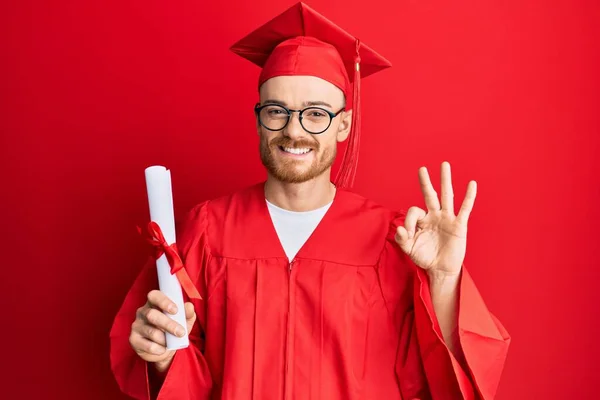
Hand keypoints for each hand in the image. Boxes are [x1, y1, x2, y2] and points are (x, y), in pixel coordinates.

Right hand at [129, 290, 196, 372]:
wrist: (165, 351)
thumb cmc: (174, 330)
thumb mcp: (184, 321)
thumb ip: (188, 313)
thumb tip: (189, 306)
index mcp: (154, 303)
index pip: (154, 296)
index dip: (163, 301)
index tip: (175, 310)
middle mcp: (143, 312)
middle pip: (152, 314)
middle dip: (168, 324)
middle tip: (180, 332)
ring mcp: (136, 325)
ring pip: (151, 331)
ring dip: (165, 339)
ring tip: (171, 343)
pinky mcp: (134, 340)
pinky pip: (148, 345)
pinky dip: (159, 349)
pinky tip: (163, 349)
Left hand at [395, 161, 476, 276]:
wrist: (440, 269)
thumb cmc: (424, 257)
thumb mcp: (409, 249)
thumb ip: (401, 238)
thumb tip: (399, 227)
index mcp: (422, 220)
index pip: (414, 211)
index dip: (409, 221)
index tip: (408, 234)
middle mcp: (434, 216)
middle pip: (430, 195)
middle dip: (426, 182)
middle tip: (422, 168)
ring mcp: (447, 219)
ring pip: (446, 196)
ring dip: (445, 180)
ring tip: (444, 164)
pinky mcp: (459, 225)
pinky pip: (464, 208)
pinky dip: (469, 196)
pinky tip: (472, 184)